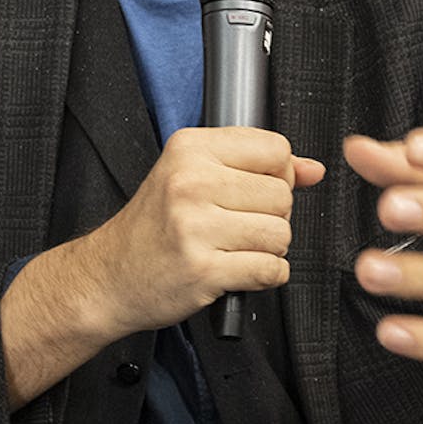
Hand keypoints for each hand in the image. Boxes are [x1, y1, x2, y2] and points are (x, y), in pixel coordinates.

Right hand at [1, 126, 323, 408]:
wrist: (110, 274)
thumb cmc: (154, 223)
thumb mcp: (194, 174)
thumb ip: (256, 165)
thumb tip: (313, 169)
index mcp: (191, 148)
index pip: (275, 148)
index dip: (279, 173)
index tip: (258, 189)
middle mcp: (192, 181)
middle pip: (282, 194)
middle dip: (273, 215)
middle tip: (241, 224)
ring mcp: (196, 227)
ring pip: (280, 233)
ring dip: (270, 248)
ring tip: (238, 247)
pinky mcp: (203, 270)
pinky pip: (270, 270)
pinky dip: (266, 275)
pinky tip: (239, 268)